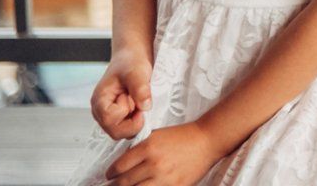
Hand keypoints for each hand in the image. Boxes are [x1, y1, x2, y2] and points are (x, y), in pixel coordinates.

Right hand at [91, 51, 152, 140]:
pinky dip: (137, 120)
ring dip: (135, 120)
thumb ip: (140, 89)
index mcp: (99, 101)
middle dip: (132, 120)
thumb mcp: (137, 72)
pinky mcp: (119, 117)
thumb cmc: (131, 62)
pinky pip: (128, 128)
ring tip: (138, 101)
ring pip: (123, 132)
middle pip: (116, 132)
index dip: (126, 112)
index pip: (110, 120)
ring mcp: (109, 116)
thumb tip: (145, 107)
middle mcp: (101, 112)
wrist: (133, 57)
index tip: (134, 99)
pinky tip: (139, 105)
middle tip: (139, 102)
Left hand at [104, 122, 220, 185]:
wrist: (207, 140)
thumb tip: (122, 163)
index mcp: (148, 147)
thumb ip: (139, 148)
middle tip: (115, 183)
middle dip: (117, 184)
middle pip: (124, 182)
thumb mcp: (157, 135)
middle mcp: (154, 164)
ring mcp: (164, 178)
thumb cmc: (184, 136)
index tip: (110, 175)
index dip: (111, 173)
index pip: (119, 166)